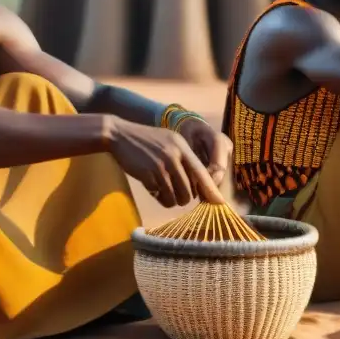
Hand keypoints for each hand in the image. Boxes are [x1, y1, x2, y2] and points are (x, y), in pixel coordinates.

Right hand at [108, 119, 224, 206]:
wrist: (120, 135)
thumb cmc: (146, 140)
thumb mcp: (169, 142)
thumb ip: (183, 158)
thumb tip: (197, 183)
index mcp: (182, 147)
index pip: (202, 173)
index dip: (211, 190)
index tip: (219, 203)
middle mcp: (174, 156)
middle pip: (190, 190)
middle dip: (186, 197)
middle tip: (178, 194)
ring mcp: (161, 166)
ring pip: (177, 196)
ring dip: (173, 200)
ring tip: (165, 193)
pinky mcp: (148, 176)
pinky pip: (161, 197)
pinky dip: (160, 198)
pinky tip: (155, 191)